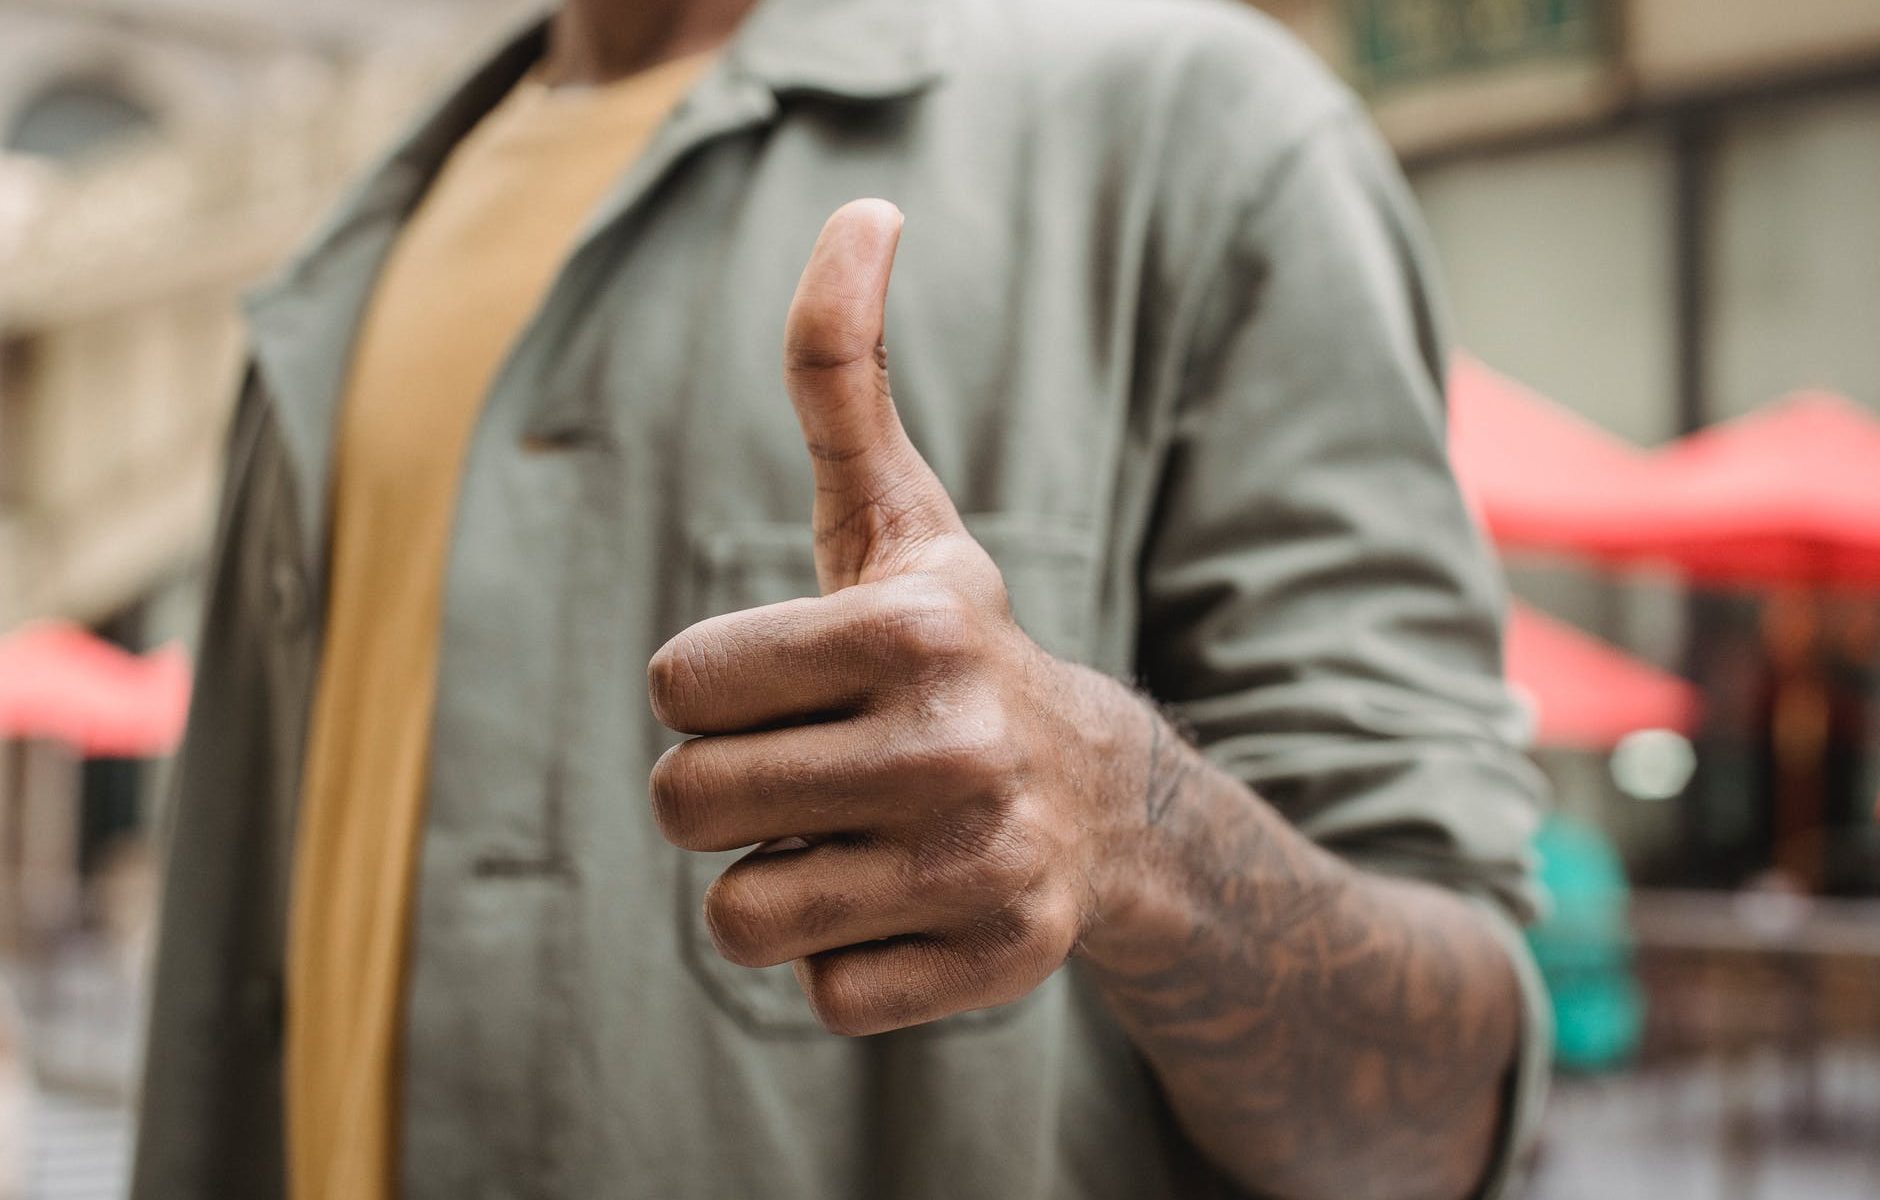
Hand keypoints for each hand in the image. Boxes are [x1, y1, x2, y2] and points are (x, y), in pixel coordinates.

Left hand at [647, 199, 1138, 1035]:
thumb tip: (863, 208)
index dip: (716, 688)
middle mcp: (957, 745)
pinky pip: (819, 994)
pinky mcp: (996, 966)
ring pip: (740, 916)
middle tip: (817, 767)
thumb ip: (840, 373)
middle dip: (728, 787)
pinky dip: (845, 958)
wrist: (1101, 799)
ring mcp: (982, 865)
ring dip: (777, 877)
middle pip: (688, 803)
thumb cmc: (949, 648)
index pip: (677, 685)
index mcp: (912, 625)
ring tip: (862, 836)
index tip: (796, 684)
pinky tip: (911, 904)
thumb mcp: (895, 516)